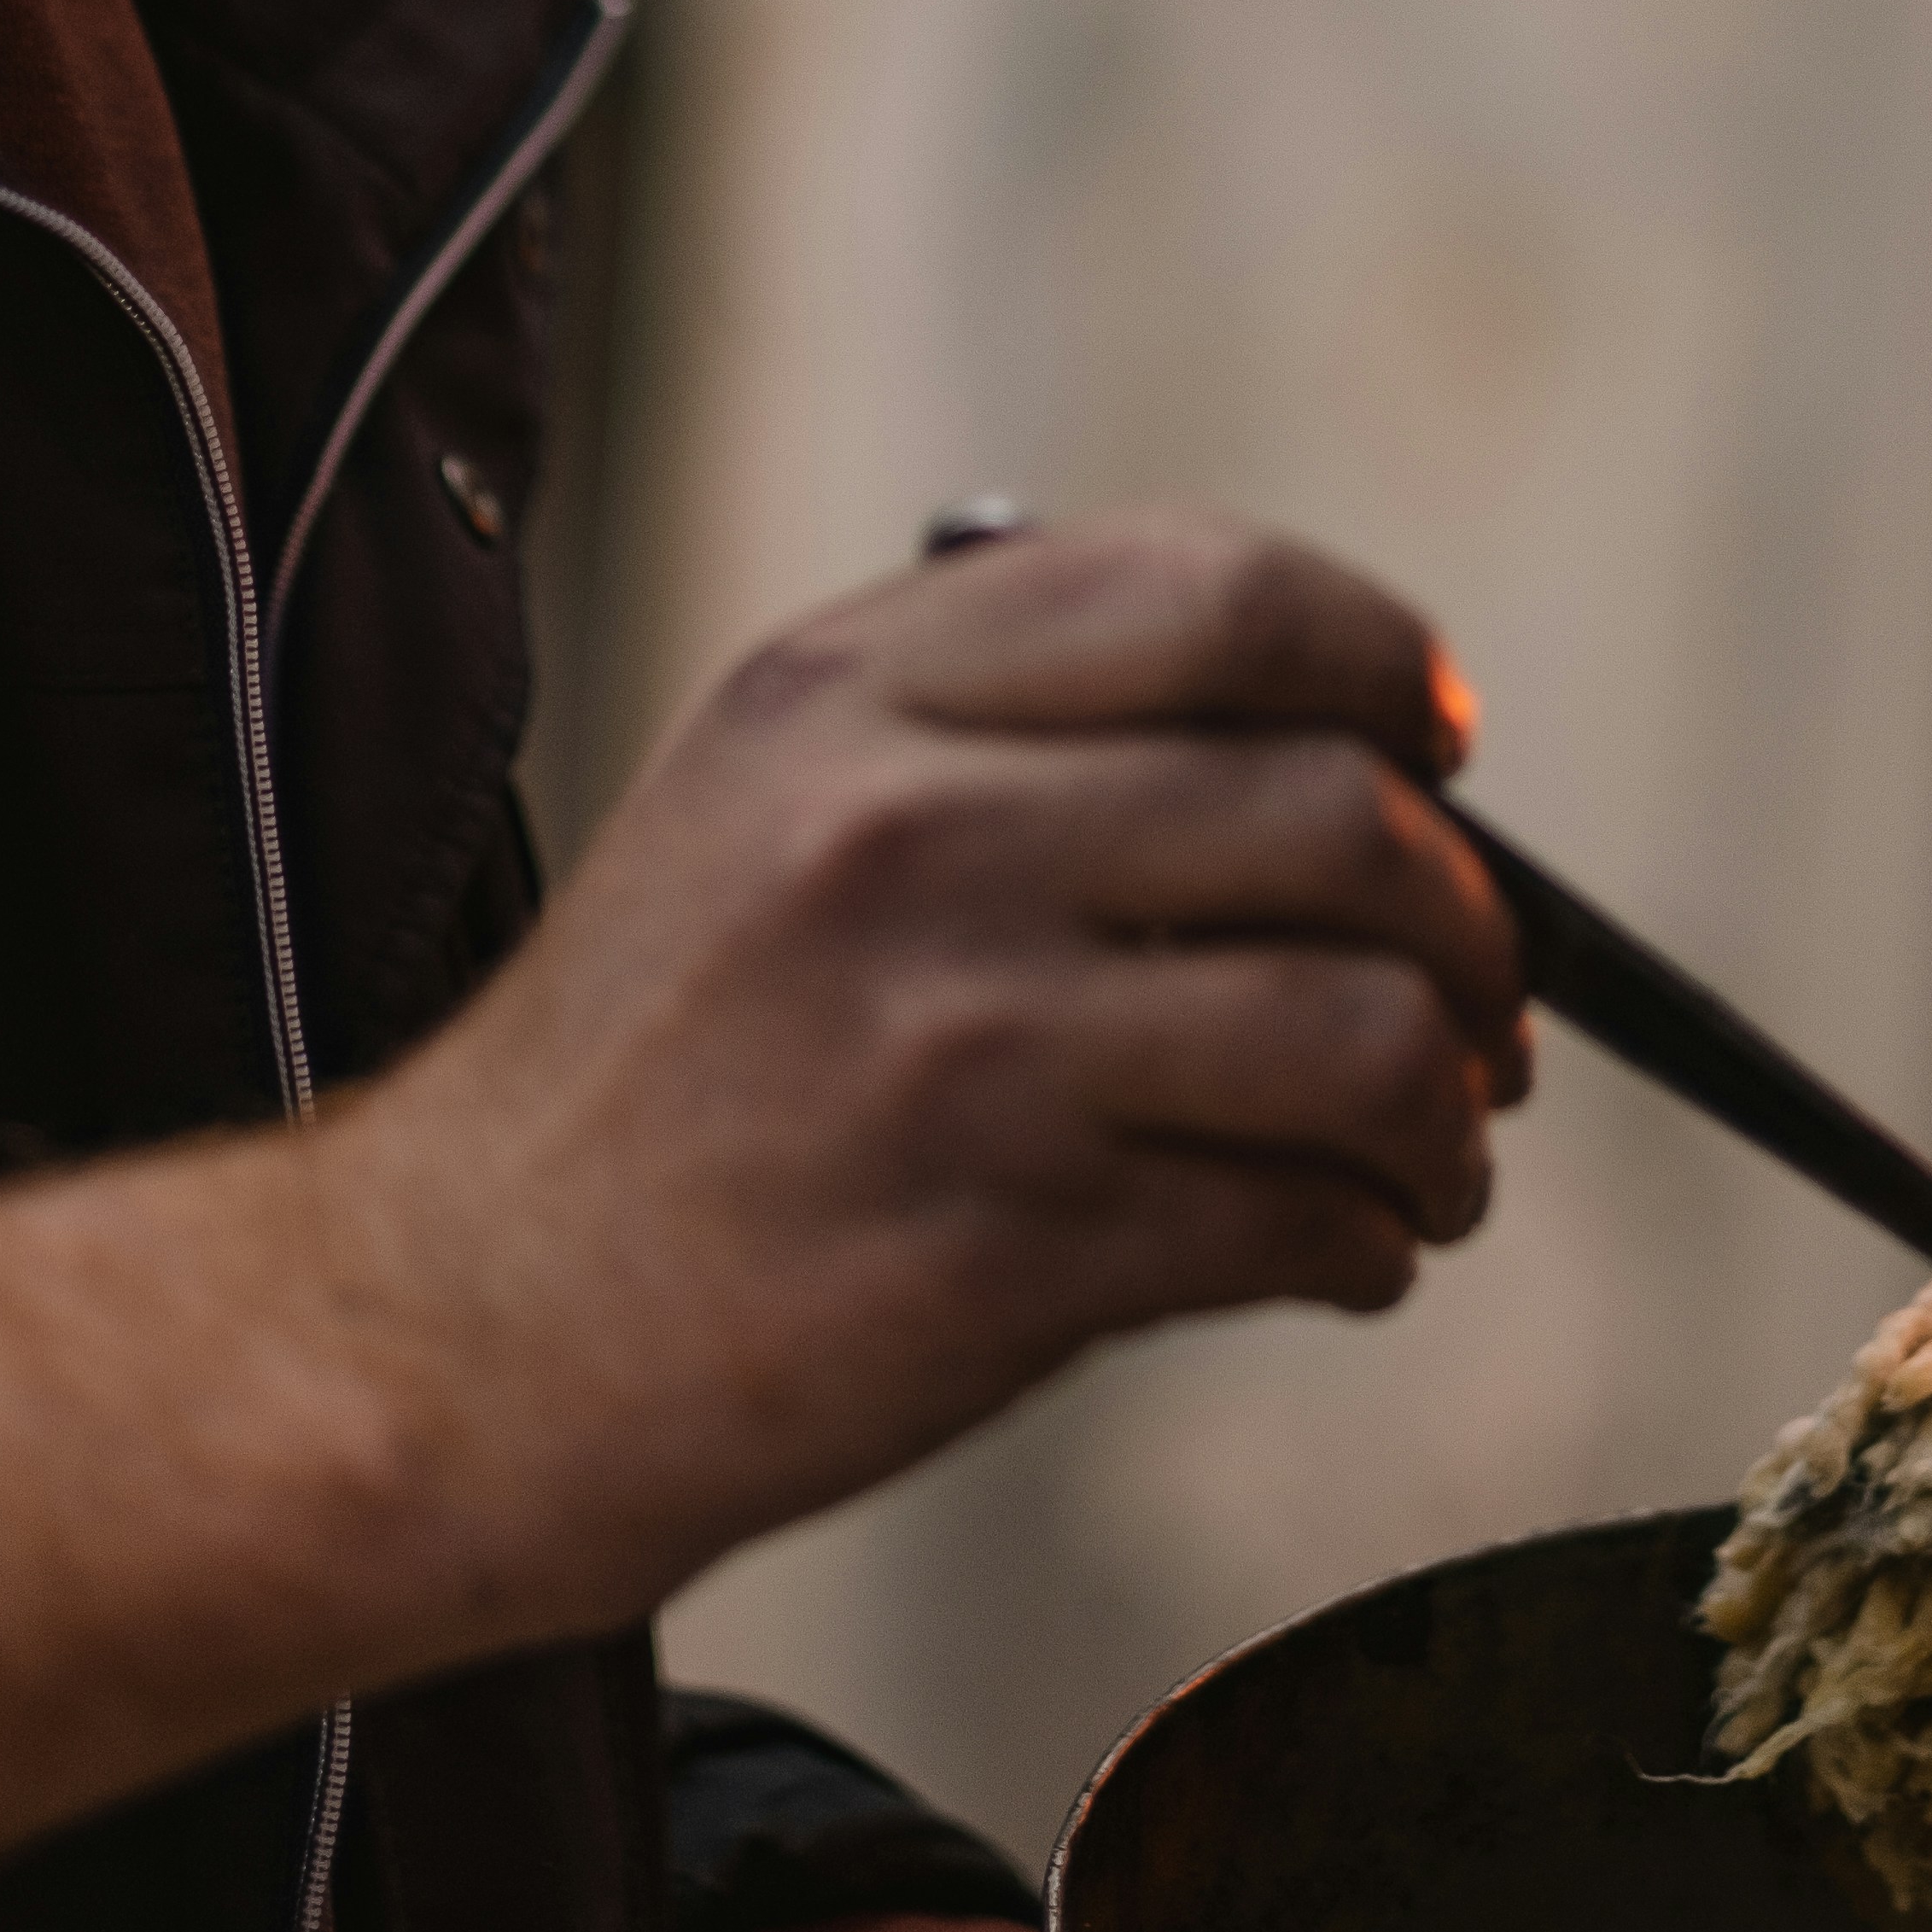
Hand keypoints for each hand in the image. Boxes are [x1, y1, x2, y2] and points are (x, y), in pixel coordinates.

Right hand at [326, 507, 1532, 1621]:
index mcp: (854, 688)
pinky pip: (1298, 1219)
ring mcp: (957, 1041)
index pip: (1224, 595)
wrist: (449, 1336)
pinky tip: (1342, 1251)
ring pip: (1360, 1029)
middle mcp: (907, 829)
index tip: (1440, 746)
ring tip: (1438, 1149)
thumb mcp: (768, 799)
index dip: (1386, 663)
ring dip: (1452, 1102)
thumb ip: (1004, 725)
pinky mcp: (999, 1248)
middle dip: (1468, 917)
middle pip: (1338, 810)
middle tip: (1482, 996)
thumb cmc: (650, 1076)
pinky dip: (1372, 1241)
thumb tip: (1341, 749)